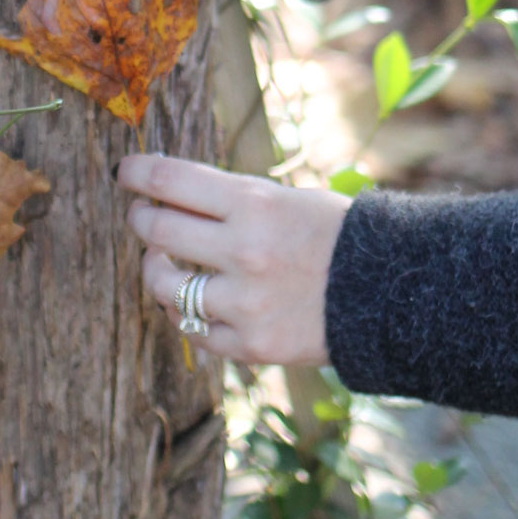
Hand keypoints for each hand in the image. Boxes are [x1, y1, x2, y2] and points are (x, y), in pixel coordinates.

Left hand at [118, 155, 349, 365]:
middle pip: (155, 230)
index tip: (125, 173)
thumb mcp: (286, 200)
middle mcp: (244, 251)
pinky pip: (192, 330)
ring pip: (163, 286)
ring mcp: (245, 303)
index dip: (137, 173)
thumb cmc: (334, 236)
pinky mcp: (251, 345)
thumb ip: (229, 201)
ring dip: (155, 270)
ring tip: (163, 264)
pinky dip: (187, 315)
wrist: (392, 294)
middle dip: (141, 219)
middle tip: (143, 216)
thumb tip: (165, 195)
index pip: (169, 180)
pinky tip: (193, 303)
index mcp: (254, 204)